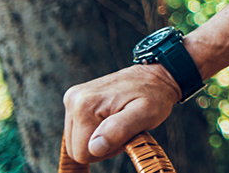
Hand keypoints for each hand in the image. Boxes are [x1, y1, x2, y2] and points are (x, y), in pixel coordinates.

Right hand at [63, 64, 180, 163]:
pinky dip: (95, 131)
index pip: (82, 153)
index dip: (106, 151)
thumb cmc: (154, 95)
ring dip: (99, 139)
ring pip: (76, 141)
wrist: (155, 76)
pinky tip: (111, 119)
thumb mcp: (146, 113)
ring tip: (119, 122)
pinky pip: (78, 131)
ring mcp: (73, 99)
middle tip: (124, 129)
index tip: (125, 134)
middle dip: (101, 146)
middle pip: (76, 148)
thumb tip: (95, 147)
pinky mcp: (76, 100)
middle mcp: (73, 99)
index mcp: (85, 105)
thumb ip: (120, 130)